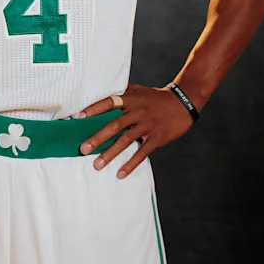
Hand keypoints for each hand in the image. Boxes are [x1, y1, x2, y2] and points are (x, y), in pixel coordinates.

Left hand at [77, 83, 194, 178]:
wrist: (184, 102)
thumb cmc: (157, 97)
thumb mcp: (139, 90)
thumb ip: (122, 93)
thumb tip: (102, 92)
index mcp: (131, 99)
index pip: (109, 102)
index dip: (94, 109)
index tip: (79, 117)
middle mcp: (137, 112)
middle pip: (114, 125)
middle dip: (98, 138)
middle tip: (83, 149)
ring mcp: (147, 125)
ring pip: (126, 140)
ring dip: (111, 154)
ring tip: (97, 165)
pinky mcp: (157, 137)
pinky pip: (143, 152)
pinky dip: (131, 163)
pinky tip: (121, 173)